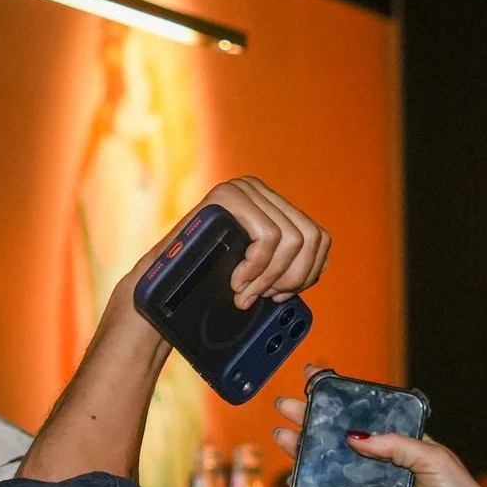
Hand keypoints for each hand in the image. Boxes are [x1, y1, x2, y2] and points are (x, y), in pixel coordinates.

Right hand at [114, 176, 331, 330]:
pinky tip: (238, 282)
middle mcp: (259, 189)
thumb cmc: (208, 280)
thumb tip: (325, 264)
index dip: (308, 273)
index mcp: (272, 204)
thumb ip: (288, 261)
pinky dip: (258, 268)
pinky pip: (268, 237)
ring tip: (247, 294)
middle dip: (293, 277)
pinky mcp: (228, 197)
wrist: (161, 285)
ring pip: (293, 240)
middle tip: (266, 298)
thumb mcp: (258, 269)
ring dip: (272, 277)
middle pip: (311, 238)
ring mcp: (243, 189)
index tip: (281, 294)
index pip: (318, 238)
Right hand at [271, 366, 486, 486]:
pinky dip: (310, 481)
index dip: (337, 395)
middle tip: (284, 405)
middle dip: (309, 417)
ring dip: (302, 446)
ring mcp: (369, 484)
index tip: (312, 376)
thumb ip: (397, 444)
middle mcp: (380, 460)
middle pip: (337, 433)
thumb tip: (355, 437)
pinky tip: (295, 473)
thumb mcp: (432, 458)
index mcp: (398, 439)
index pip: (363, 412)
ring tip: (282, 436)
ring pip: (328, 460)